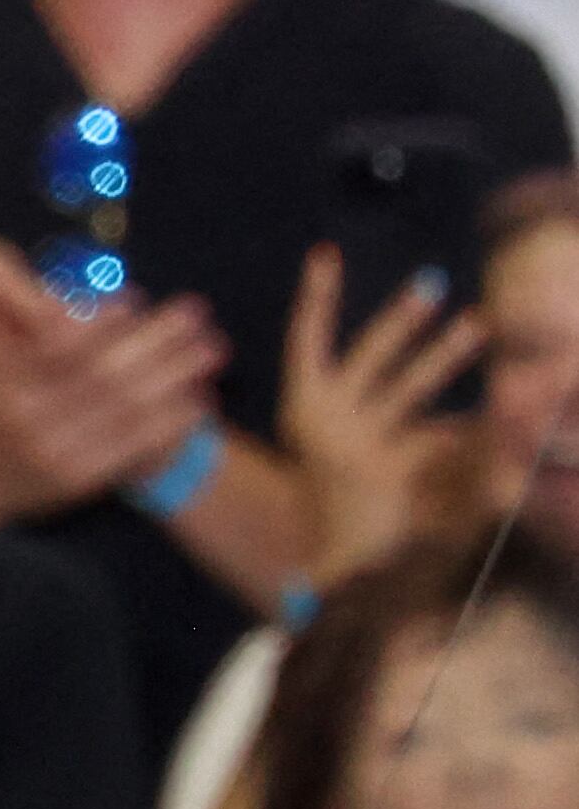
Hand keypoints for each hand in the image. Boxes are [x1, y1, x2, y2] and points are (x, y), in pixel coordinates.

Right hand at [0, 232, 224, 515]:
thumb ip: (1, 322)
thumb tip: (61, 297)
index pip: (58, 349)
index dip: (99, 323)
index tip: (134, 297)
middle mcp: (27, 422)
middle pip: (104, 376)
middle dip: (156, 341)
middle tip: (197, 310)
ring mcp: (53, 454)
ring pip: (127, 410)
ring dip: (176, 376)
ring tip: (214, 347)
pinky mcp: (75, 482)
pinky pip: (132, 448)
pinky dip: (171, 423)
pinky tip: (199, 400)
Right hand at [283, 244, 486, 580]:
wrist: (334, 555)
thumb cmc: (340, 485)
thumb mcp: (341, 436)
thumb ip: (374, 393)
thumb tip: (436, 337)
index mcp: (303, 408)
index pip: (306, 341)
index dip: (316, 298)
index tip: (325, 254)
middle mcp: (324, 422)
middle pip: (369, 357)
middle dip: (400, 320)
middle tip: (433, 284)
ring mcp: (356, 447)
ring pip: (410, 389)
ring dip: (446, 354)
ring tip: (481, 324)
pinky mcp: (393, 474)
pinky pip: (443, 437)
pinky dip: (475, 424)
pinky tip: (506, 410)